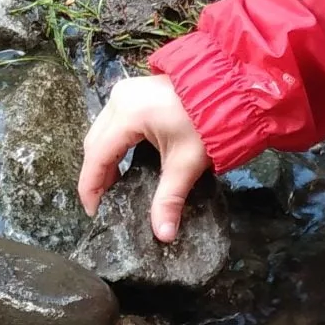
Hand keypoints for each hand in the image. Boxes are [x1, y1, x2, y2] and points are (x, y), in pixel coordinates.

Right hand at [79, 75, 209, 242]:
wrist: (232, 89)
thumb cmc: (209, 122)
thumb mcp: (187, 164)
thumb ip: (169, 199)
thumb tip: (163, 235)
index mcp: (127, 114)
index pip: (97, 156)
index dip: (91, 186)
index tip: (94, 211)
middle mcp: (119, 99)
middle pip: (94, 142)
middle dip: (96, 174)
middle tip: (103, 201)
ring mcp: (126, 91)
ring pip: (101, 130)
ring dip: (104, 158)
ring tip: (113, 185)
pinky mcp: (136, 91)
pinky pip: (113, 121)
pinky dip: (114, 143)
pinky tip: (124, 161)